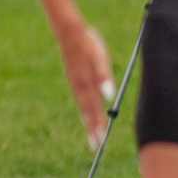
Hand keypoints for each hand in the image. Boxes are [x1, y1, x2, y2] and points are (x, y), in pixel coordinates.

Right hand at [60, 21, 114, 147]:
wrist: (68, 31)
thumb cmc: (88, 43)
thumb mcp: (99, 57)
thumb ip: (104, 76)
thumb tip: (109, 96)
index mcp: (86, 82)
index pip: (93, 107)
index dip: (97, 123)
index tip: (100, 139)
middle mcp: (79, 85)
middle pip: (87, 110)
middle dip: (92, 128)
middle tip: (96, 145)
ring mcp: (75, 82)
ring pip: (82, 105)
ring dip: (88, 121)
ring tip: (92, 136)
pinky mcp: (74, 78)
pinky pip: (79, 98)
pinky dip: (84, 110)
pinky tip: (86, 114)